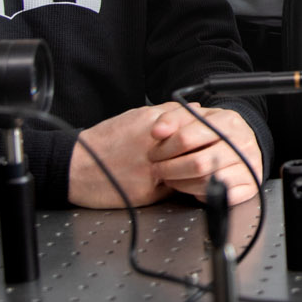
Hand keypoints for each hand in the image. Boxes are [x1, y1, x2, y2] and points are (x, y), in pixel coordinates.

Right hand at [67, 102, 261, 207]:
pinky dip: (186, 186)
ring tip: (210, 171)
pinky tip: (189, 185)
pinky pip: (177, 187)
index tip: (223, 133)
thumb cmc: (105, 143)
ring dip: (204, 169)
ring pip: (193, 167)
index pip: (197, 123)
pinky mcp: (148, 189)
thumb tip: (198, 112)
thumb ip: (169, 115)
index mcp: (156, 124)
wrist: (75, 165)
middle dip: (215, 150)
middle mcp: (158, 144)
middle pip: (200, 144)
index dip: (213, 129)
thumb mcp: (136, 119)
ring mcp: (154, 168)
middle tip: (226, 154)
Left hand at [148, 103, 261, 203]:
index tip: (154, 152)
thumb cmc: (215, 131)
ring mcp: (249, 165)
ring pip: (207, 182)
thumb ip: (173, 119)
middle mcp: (243, 142)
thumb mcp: (195, 117)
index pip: (187, 137)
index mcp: (228, 121)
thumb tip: (157, 131)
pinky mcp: (251, 185)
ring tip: (171, 178)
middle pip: (198, 163)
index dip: (164, 148)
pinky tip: (193, 187)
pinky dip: (202, 194)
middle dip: (170, 169)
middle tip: (158, 169)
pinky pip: (221, 197)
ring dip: (181, 184)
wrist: (242, 143)